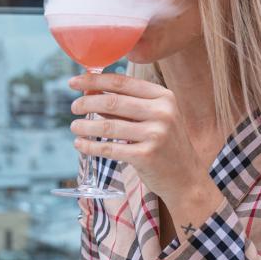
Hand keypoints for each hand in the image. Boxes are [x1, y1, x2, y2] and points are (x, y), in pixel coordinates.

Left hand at [68, 72, 210, 211]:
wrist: (186, 179)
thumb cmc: (165, 145)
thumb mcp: (154, 118)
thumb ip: (126, 104)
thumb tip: (89, 91)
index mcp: (163, 96)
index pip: (122, 82)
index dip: (94, 80)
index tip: (74, 81)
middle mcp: (162, 112)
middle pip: (113, 101)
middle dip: (87, 103)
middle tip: (73, 107)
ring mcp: (156, 134)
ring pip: (108, 125)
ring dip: (85, 126)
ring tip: (74, 127)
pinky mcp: (146, 156)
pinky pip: (109, 148)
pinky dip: (90, 146)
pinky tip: (80, 144)